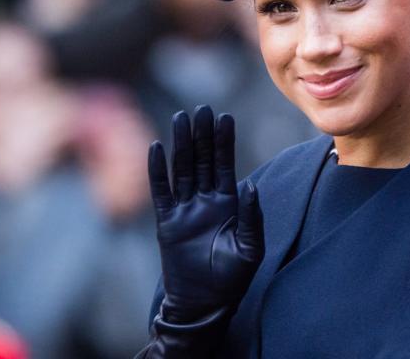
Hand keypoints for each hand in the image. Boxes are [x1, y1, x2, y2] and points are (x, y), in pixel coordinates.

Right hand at [148, 105, 262, 323]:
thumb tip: (250, 186)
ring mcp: (184, 210)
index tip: (225, 117)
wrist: (205, 302)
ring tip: (181, 117)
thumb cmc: (232, 277)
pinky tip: (157, 148)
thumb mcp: (250, 246)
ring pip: (182, 169)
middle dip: (202, 134)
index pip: (224, 164)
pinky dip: (157, 171)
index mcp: (228, 203)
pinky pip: (161, 192)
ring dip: (181, 144)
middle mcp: (205, 201)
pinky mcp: (167, 222)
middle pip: (201, 160)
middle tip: (202, 108)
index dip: (224, 141)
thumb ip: (252, 216)